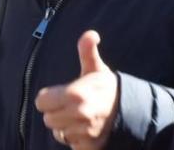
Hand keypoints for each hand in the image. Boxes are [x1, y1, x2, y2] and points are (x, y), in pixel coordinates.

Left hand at [34, 30, 118, 148]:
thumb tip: (91, 34)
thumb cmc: (108, 89)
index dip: (47, 97)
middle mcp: (78, 115)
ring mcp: (84, 132)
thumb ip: (88, 50)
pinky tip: (83, 129)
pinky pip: (71, 144)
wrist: (132, 111)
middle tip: (69, 106)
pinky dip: (75, 139)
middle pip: (47, 119)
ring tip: (76, 117)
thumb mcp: (96, 68)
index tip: (58, 94)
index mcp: (75, 94)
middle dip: (55, 112)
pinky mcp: (89, 146)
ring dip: (64, 126)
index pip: (41, 102)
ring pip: (58, 133)